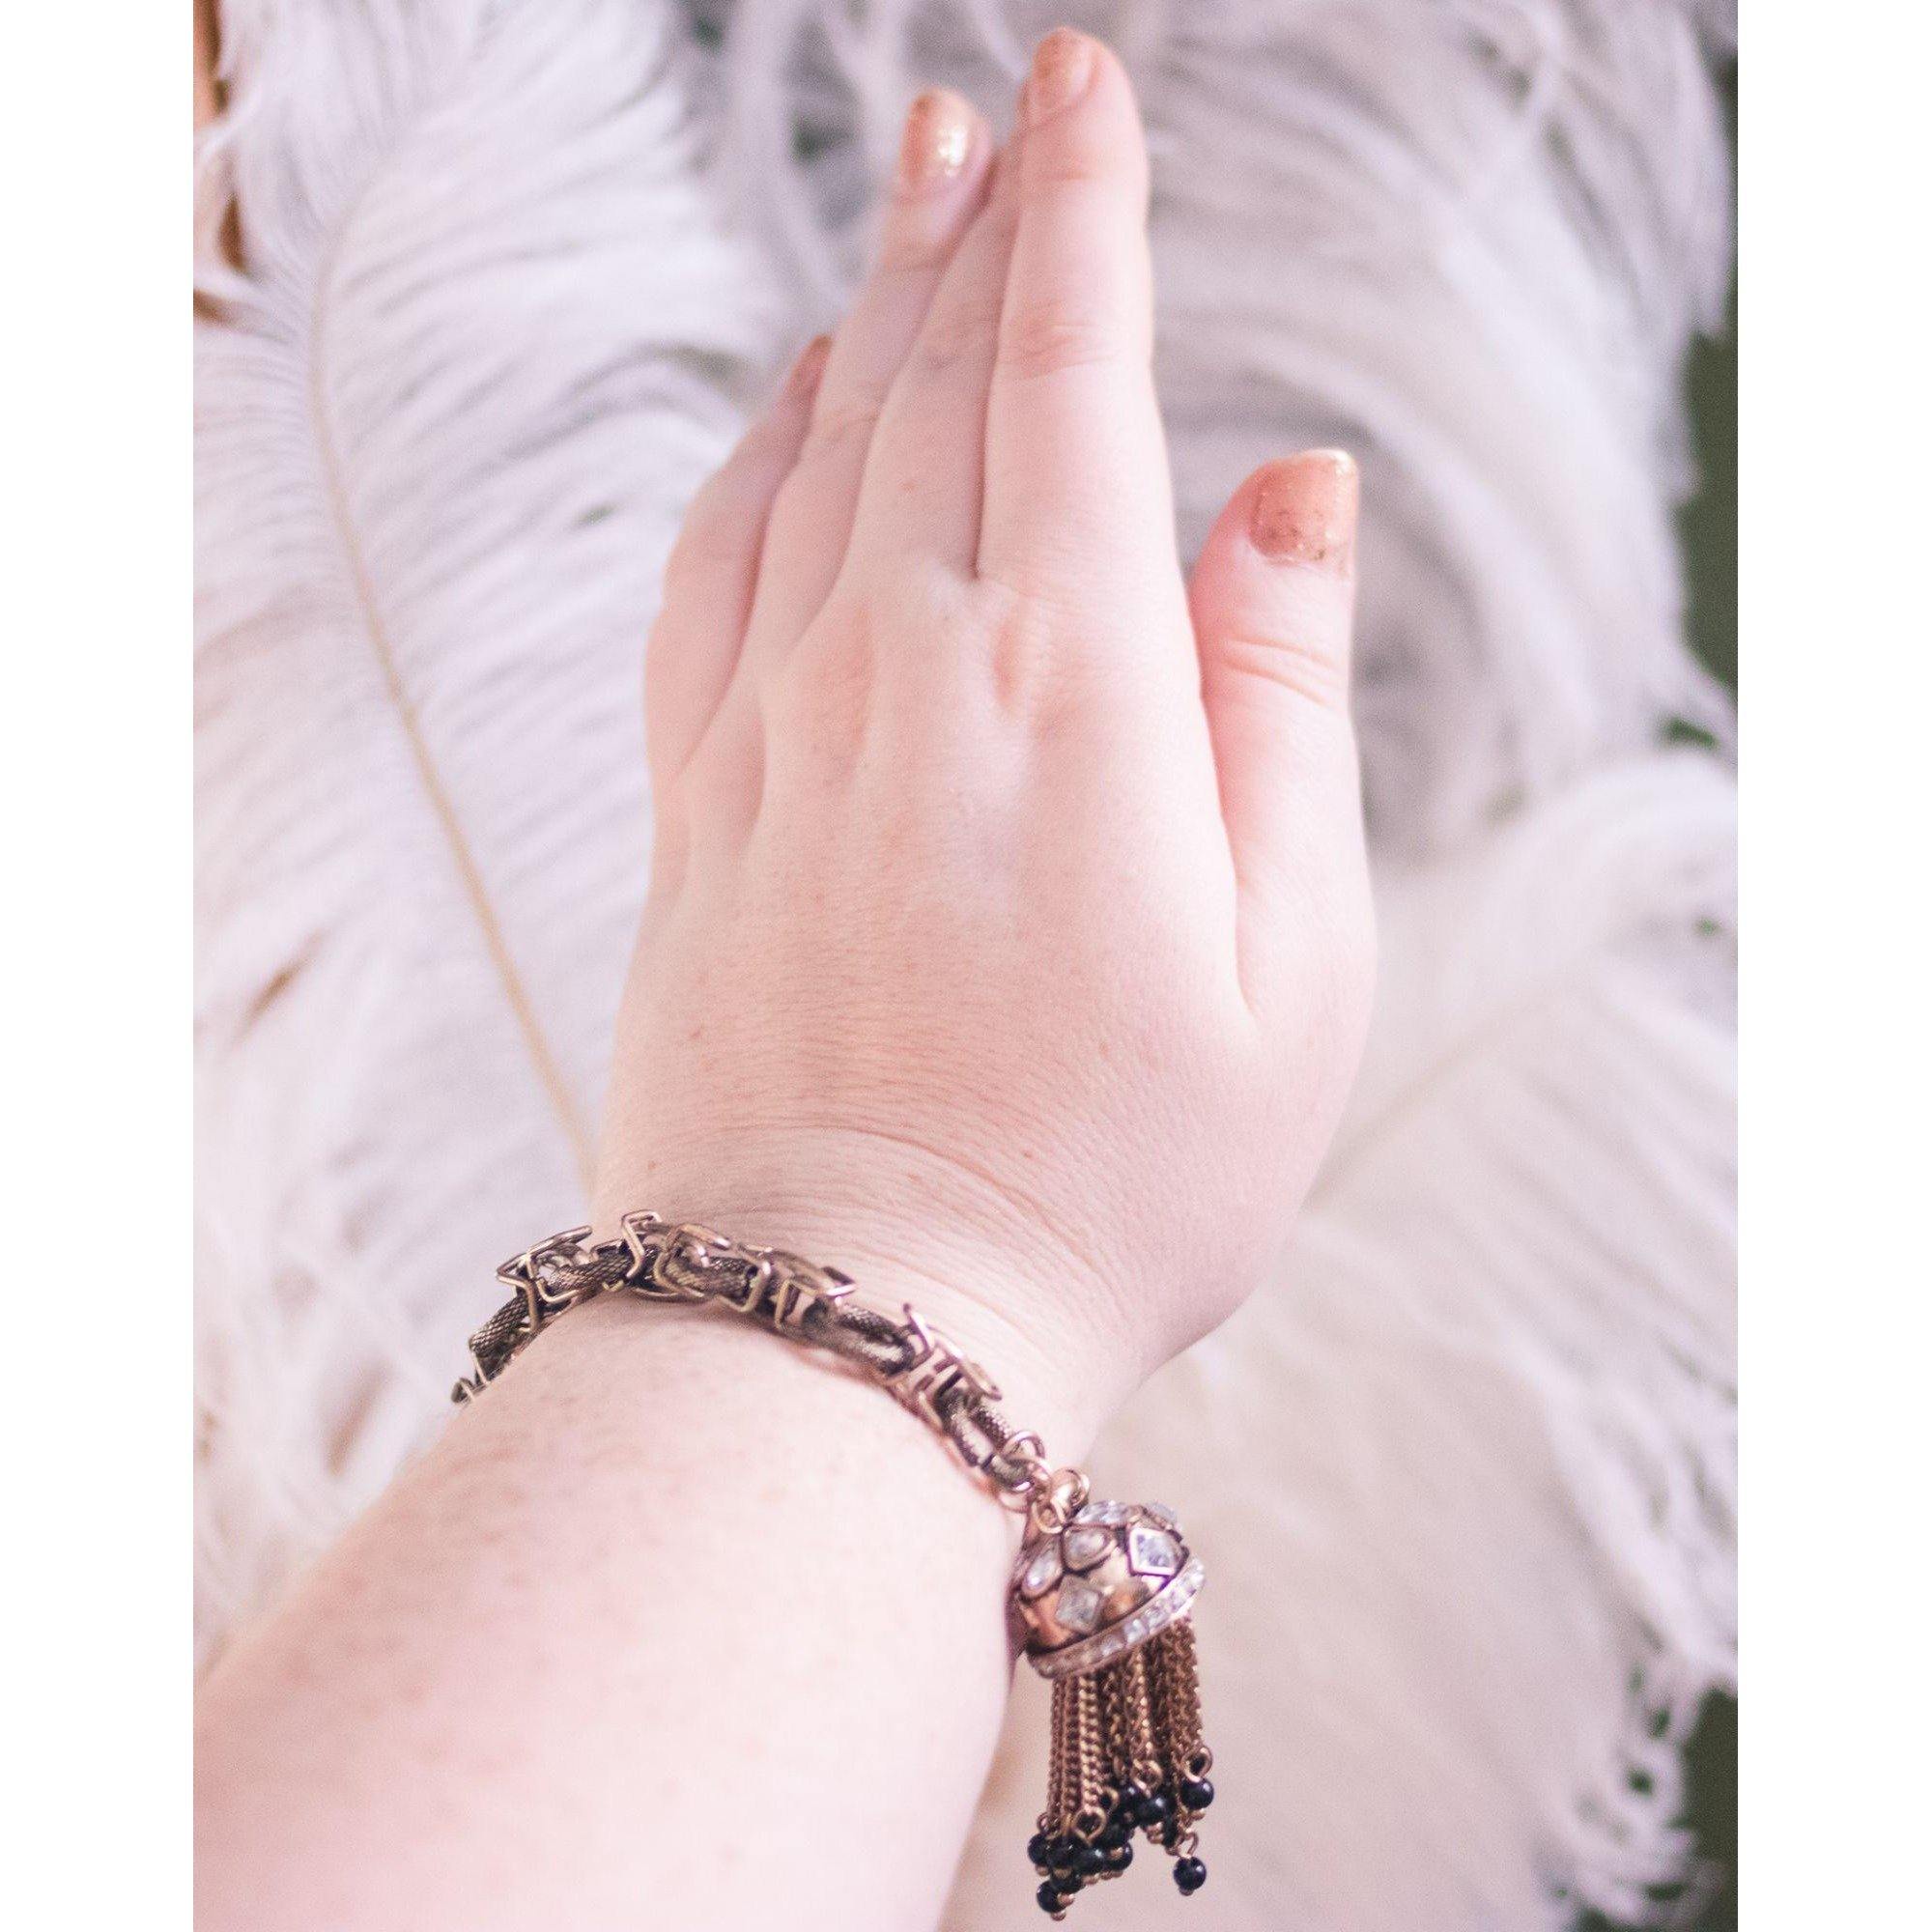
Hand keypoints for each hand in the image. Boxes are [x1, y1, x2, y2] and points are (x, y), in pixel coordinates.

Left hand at [596, 30, 1372, 1439]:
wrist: (846, 1309)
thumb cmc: (1109, 1172)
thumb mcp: (1291, 961)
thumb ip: (1282, 699)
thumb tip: (1289, 489)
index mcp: (1068, 685)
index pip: (1070, 374)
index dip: (1082, 213)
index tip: (1083, 92)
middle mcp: (897, 663)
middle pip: (933, 379)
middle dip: (975, 221)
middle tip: (993, 105)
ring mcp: (772, 726)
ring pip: (819, 452)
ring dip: (872, 309)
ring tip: (908, 198)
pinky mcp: (690, 800)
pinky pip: (711, 569)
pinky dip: (754, 458)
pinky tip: (788, 410)